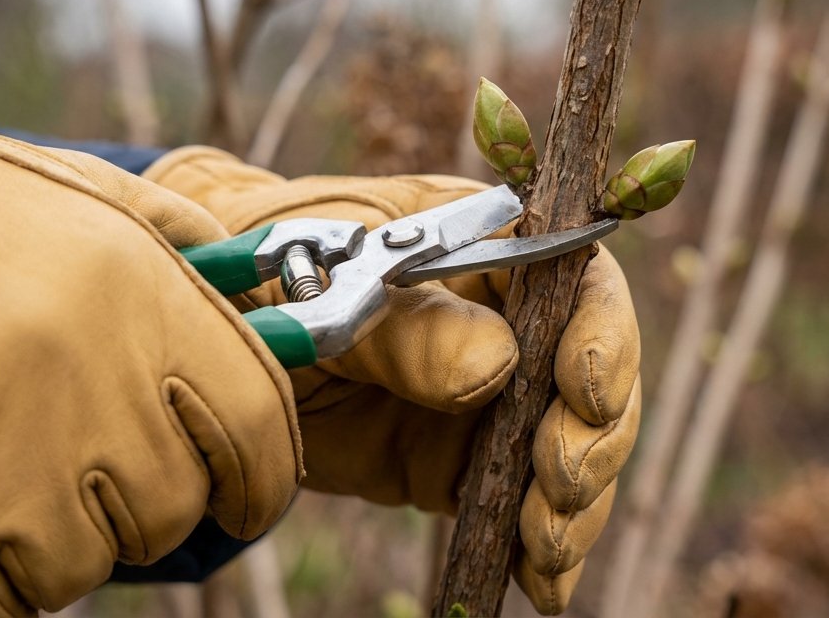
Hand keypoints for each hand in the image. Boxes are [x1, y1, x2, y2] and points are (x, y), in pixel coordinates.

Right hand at [0, 58, 300, 615]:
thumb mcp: (90, 196)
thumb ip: (183, 241)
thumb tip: (257, 284)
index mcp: (152, 313)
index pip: (258, 434)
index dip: (263, 480)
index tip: (246, 495)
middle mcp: (99, 398)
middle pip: (169, 512)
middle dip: (140, 499)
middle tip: (82, 458)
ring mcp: (11, 477)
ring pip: (82, 567)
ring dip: (53, 538)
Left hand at [145, 146, 641, 613]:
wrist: (225, 327)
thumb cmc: (277, 271)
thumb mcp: (325, 284)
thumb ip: (405, 325)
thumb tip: (494, 367)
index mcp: (493, 244)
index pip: (581, 275)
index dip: (603, 331)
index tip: (583, 389)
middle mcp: (515, 319)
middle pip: (599, 372)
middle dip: (595, 435)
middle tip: (559, 482)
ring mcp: (498, 395)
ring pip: (574, 447)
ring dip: (577, 503)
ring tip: (546, 546)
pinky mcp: (465, 462)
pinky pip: (521, 504)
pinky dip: (541, 550)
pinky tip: (545, 587)